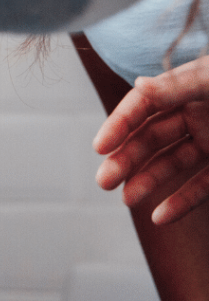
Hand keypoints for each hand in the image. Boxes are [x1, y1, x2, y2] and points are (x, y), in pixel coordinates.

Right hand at [94, 56, 208, 223]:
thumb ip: (180, 85)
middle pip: (154, 137)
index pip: (144, 105)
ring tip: (126, 200)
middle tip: (104, 181)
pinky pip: (202, 186)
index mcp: (189, 86)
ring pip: (173, 164)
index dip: (120, 124)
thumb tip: (138, 87)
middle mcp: (196, 113)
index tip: (101, 146)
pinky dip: (181, 202)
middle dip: (128, 158)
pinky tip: (159, 216)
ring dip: (148, 182)